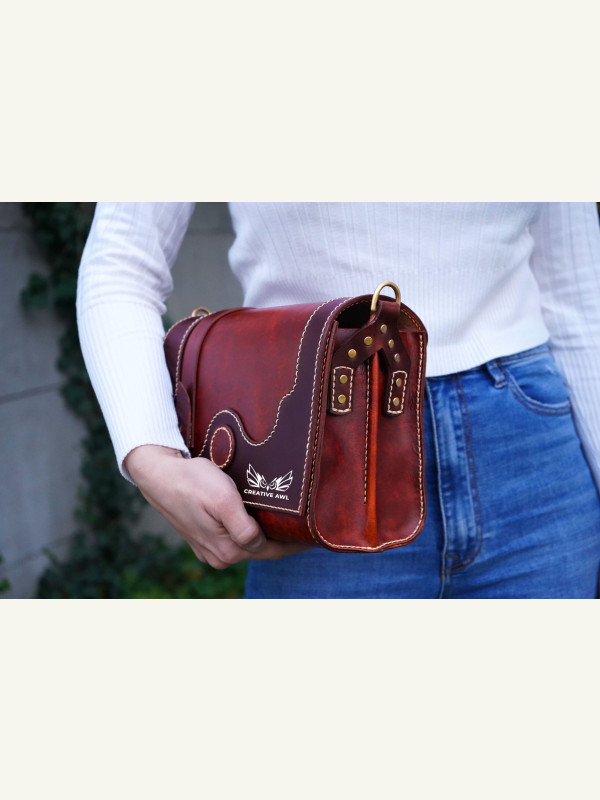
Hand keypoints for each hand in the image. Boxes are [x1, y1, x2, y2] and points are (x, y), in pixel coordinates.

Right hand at [124, 445, 309, 568]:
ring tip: (286, 519)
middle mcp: (219, 556)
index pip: (274, 551)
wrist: (158, 474)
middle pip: (262, 549)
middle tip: (306, 523)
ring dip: (266, 533)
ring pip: (248, 543)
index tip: (316, 534)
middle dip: (283, 538)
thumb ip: (244, 528)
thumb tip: (260, 542)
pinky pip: (234, 537)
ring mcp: (210, 549)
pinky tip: (258, 517)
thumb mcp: (223, 499)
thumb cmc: (192, 481)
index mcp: (228, 550)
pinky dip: (249, 529)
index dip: (296, 542)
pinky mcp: (203, 538)